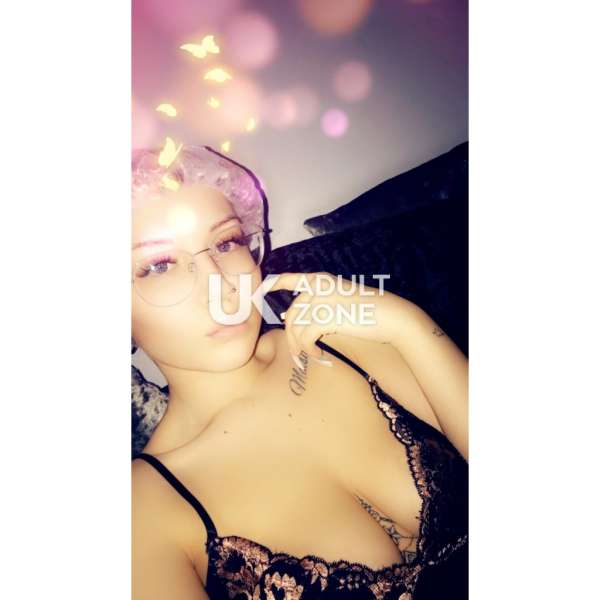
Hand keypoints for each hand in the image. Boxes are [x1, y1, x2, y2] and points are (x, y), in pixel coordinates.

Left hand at [269, 271, 411, 362]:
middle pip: (291, 314)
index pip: (289, 278)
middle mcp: (317, 287)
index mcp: (321, 280)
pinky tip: (321, 355)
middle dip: (291, 336)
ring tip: (310, 357)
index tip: (261, 291)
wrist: (393, 317)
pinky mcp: (324, 316)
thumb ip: (319, 307)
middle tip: (297, 353)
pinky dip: (310, 350)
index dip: (272, 285)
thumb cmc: (370, 313)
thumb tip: (296, 321)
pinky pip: (304, 337)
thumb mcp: (341, 303)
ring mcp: (320, 300)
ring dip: (299, 347)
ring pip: (295, 328)